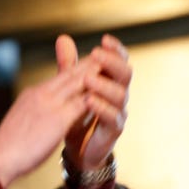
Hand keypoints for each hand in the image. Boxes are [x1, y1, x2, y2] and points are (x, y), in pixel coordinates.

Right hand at [0, 41, 100, 187]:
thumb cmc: (7, 147)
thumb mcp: (21, 121)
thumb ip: (33, 113)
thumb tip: (38, 115)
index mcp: (32, 95)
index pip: (59, 78)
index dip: (75, 70)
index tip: (88, 65)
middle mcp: (41, 94)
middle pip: (70, 75)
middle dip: (88, 65)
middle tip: (106, 57)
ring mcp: (49, 105)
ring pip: (77, 84)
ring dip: (95, 75)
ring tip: (111, 68)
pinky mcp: (57, 119)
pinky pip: (81, 104)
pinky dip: (94, 97)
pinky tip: (106, 94)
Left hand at [58, 34, 131, 170]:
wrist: (77, 150)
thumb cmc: (76, 116)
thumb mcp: (70, 88)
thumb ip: (69, 66)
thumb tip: (63, 38)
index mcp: (111, 81)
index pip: (119, 61)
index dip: (116, 50)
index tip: (104, 40)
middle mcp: (119, 95)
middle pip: (125, 73)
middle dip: (112, 62)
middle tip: (96, 54)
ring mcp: (118, 113)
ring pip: (120, 95)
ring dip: (104, 84)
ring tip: (88, 78)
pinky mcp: (113, 131)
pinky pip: (113, 117)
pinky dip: (101, 108)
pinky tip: (88, 100)